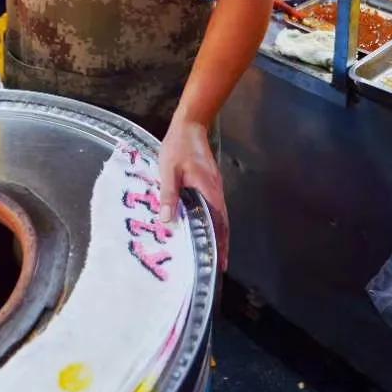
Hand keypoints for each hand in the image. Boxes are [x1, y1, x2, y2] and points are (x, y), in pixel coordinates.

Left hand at [158, 118, 228, 268]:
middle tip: (217, 265)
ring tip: (212, 252)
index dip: (221, 243)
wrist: (190, 126)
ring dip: (219, 234)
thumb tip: (167, 221)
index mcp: (208, 190)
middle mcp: (216, 191)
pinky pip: (215, 207)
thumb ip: (168, 194)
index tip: (220, 262)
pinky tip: (205, 227)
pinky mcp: (211, 183)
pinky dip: (214, 222)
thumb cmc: (178, 147)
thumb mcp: (168, 170)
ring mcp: (216, 187)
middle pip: (223, 222)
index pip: (219, 222)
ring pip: (221, 215)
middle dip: (222, 244)